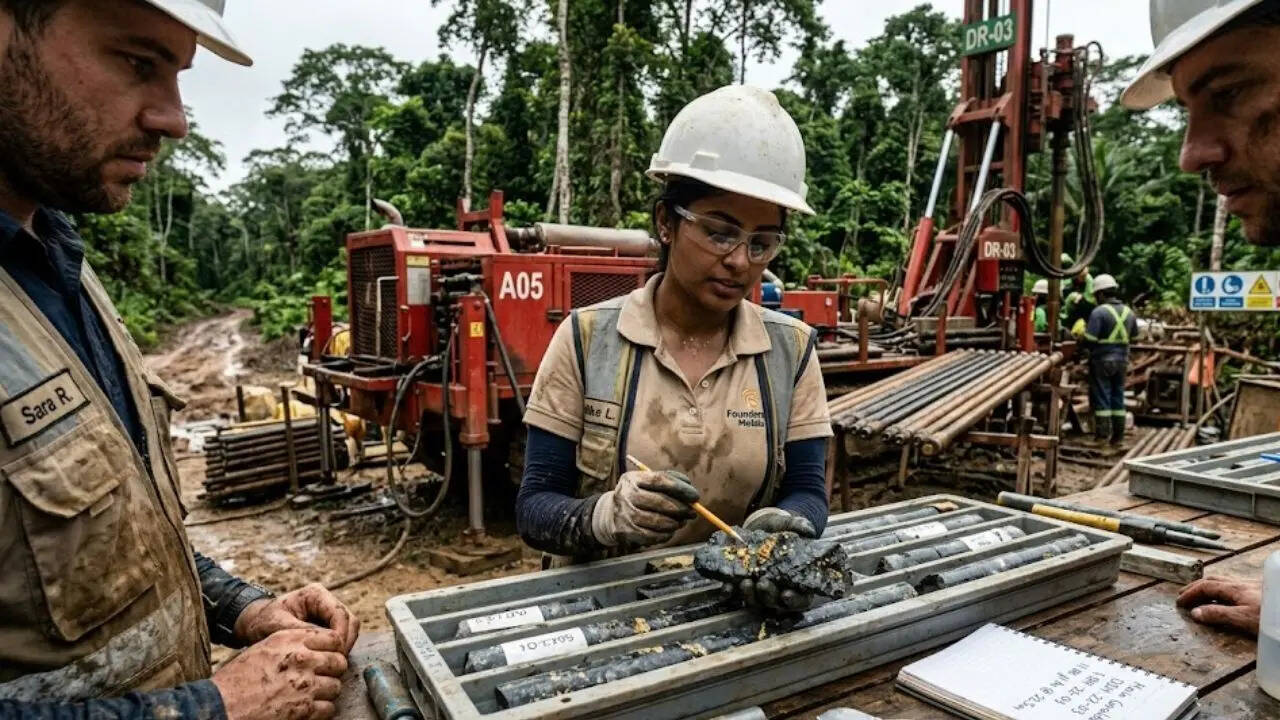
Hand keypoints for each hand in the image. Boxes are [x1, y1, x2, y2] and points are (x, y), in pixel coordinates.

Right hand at [212, 628, 347, 719]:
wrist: (220, 706)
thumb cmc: (237, 679)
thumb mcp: (263, 648)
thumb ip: (291, 643)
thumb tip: (314, 647)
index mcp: (290, 640)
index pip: (332, 638)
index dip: (333, 649)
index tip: (328, 657)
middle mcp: (301, 659)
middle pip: (339, 661)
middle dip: (333, 670)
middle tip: (324, 677)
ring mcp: (305, 684)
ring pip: (336, 686)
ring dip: (327, 692)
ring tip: (314, 695)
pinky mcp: (304, 709)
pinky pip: (329, 708)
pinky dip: (322, 710)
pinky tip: (310, 709)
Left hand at [235, 583, 360, 651]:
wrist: (254, 624)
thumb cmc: (262, 621)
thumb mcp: (277, 626)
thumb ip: (301, 632)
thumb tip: (324, 642)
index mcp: (315, 594)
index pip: (339, 613)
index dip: (341, 634)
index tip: (334, 652)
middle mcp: (326, 601)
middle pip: (350, 621)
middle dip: (345, 641)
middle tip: (336, 661)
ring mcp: (328, 613)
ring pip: (349, 630)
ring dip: (344, 646)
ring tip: (332, 663)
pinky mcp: (327, 625)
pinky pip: (341, 637)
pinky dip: (338, 649)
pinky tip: (327, 661)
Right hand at [591, 470, 699, 546]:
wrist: (609, 514)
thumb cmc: (637, 496)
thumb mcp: (647, 482)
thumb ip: (669, 482)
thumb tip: (692, 496)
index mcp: (633, 479)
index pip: (660, 480)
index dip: (680, 488)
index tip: (695, 496)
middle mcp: (626, 495)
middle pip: (660, 502)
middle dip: (681, 508)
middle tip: (692, 513)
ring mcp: (625, 514)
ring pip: (658, 521)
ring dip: (675, 523)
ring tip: (680, 522)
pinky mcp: (626, 532)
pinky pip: (652, 536)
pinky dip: (665, 535)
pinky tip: (669, 531)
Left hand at [738, 509, 817, 612]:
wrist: (762, 527)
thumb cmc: (782, 531)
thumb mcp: (792, 526)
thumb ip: (801, 526)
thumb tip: (809, 529)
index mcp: (797, 583)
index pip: (800, 600)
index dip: (794, 601)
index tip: (786, 595)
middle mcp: (779, 591)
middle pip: (775, 603)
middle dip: (768, 596)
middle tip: (763, 584)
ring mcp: (759, 590)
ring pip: (756, 601)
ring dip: (749, 595)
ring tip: (745, 583)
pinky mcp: (743, 584)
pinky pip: (737, 594)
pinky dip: (731, 592)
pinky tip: (727, 587)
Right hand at [1176, 576, 1261, 635]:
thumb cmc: (1271, 617)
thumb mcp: (1243, 618)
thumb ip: (1219, 614)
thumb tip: (1194, 612)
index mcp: (1234, 588)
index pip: (1205, 587)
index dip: (1190, 593)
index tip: (1179, 602)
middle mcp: (1242, 583)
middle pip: (1213, 580)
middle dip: (1196, 587)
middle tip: (1184, 595)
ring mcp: (1253, 586)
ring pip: (1224, 582)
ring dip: (1209, 587)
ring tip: (1201, 595)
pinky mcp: (1262, 591)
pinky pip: (1234, 586)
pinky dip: (1222, 590)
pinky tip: (1227, 598)